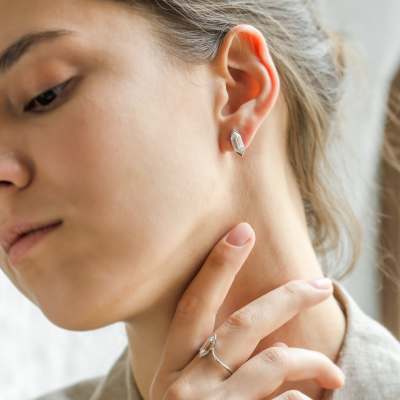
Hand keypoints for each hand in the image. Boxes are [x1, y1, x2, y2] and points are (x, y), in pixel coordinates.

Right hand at [150, 222, 344, 399]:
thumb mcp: (187, 391)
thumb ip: (210, 360)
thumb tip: (268, 334)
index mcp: (171, 367)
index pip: (194, 303)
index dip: (218, 265)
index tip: (243, 230)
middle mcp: (186, 386)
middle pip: (244, 324)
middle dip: (287, 297)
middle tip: (319, 283)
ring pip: (274, 362)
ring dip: (312, 359)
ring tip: (334, 372)